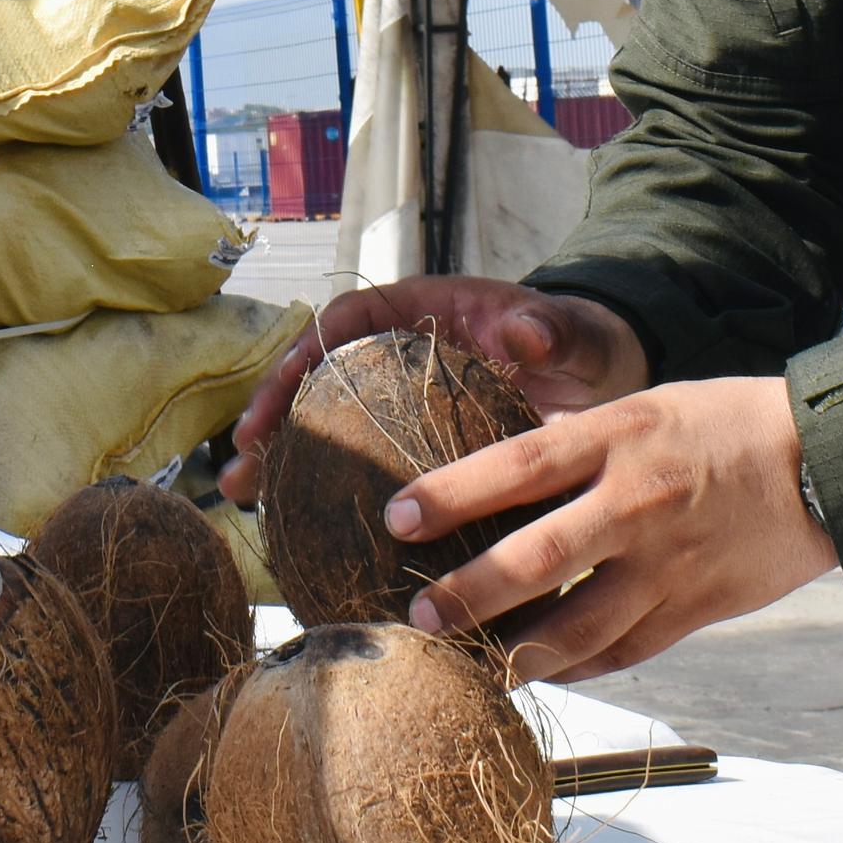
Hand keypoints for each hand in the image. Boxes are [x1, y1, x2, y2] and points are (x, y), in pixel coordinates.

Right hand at [216, 275, 648, 503]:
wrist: (602, 374)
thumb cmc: (581, 343)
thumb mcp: (573, 334)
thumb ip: (553, 330)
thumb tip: (526, 328)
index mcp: (425, 310)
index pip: (345, 321)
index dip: (301, 356)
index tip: (275, 398)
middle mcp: (401, 350)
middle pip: (319, 375)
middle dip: (275, 417)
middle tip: (240, 467)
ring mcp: (404, 398)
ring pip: (331, 422)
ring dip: (287, 460)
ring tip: (248, 504)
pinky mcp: (416, 442)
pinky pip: (364, 460)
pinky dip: (331, 489)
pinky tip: (306, 533)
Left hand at [387, 377, 836, 682]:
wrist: (832, 464)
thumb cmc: (729, 425)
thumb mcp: (648, 407)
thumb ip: (581, 443)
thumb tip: (507, 472)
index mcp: (620, 437)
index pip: (519, 465)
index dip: (452, 493)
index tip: (396, 516)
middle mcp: (637, 502)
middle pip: (536, 558)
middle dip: (470, 593)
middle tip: (420, 613)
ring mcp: (668, 564)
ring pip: (579, 627)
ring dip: (517, 652)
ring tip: (472, 663)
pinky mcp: (697, 608)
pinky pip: (625, 651)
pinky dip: (579, 667)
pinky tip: (543, 672)